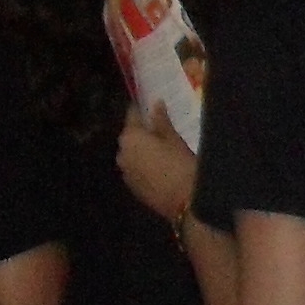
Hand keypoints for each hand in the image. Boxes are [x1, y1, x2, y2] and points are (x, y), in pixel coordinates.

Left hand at [116, 112, 198, 227]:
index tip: (149, 103)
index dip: (141, 108)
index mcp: (130, 137)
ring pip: (132, 154)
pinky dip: (144, 165)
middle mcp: (121, 152)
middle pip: (130, 136)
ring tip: (161, 150)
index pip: (132, 115)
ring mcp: (124, 171)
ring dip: (142, 150)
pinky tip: (159, 167)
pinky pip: (135, 169)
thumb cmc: (180, 165)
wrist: (183, 202)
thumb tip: (156, 103)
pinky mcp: (131, 187)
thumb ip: (161, 120)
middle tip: (160, 129)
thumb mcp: (173, 139)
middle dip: (142, 132)